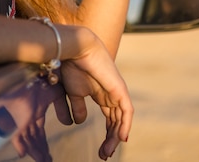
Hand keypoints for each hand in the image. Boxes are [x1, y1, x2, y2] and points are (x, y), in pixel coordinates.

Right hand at [60, 31, 132, 159]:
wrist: (76, 48)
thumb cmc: (72, 66)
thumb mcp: (73, 92)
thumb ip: (77, 107)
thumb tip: (79, 122)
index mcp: (101, 94)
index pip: (109, 119)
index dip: (107, 135)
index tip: (101, 151)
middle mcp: (111, 94)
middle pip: (116, 121)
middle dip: (111, 139)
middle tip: (104, 155)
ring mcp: (117, 91)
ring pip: (121, 119)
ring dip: (116, 136)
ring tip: (107, 151)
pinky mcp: (119, 89)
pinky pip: (127, 110)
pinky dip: (125, 125)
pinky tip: (121, 138)